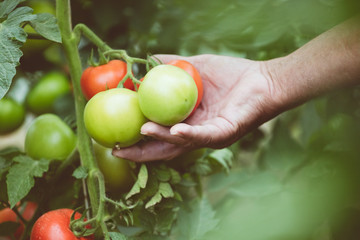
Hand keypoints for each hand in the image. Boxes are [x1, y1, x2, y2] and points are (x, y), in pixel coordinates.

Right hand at [112, 54, 281, 161]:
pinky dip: (189, 134)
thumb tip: (146, 58)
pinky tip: (175, 130)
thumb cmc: (232, 75)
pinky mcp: (225, 132)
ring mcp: (209, 135)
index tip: (114, 134)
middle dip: (140, 153)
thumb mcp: (196, 67)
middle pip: (163, 148)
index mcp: (187, 121)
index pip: (157, 134)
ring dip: (160, 140)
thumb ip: (172, 65)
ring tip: (141, 131)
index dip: (136, 138)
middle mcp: (195, 133)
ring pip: (180, 144)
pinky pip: (204, 136)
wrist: (264, 80)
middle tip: (118, 151)